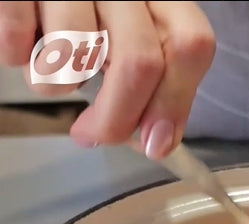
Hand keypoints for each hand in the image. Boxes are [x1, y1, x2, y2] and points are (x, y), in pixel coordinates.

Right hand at [0, 1, 214, 158]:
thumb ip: (155, 86)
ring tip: (54, 71)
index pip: (191, 45)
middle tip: (93, 135)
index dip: (174, 102)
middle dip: (116, 117)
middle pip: (140, 61)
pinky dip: (16, 55)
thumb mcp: (131, 40)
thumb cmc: (90, 15)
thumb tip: (157, 143)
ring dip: (59, 83)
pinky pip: (18, 30)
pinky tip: (19, 50)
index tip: (154, 144)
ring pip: (75, 52)